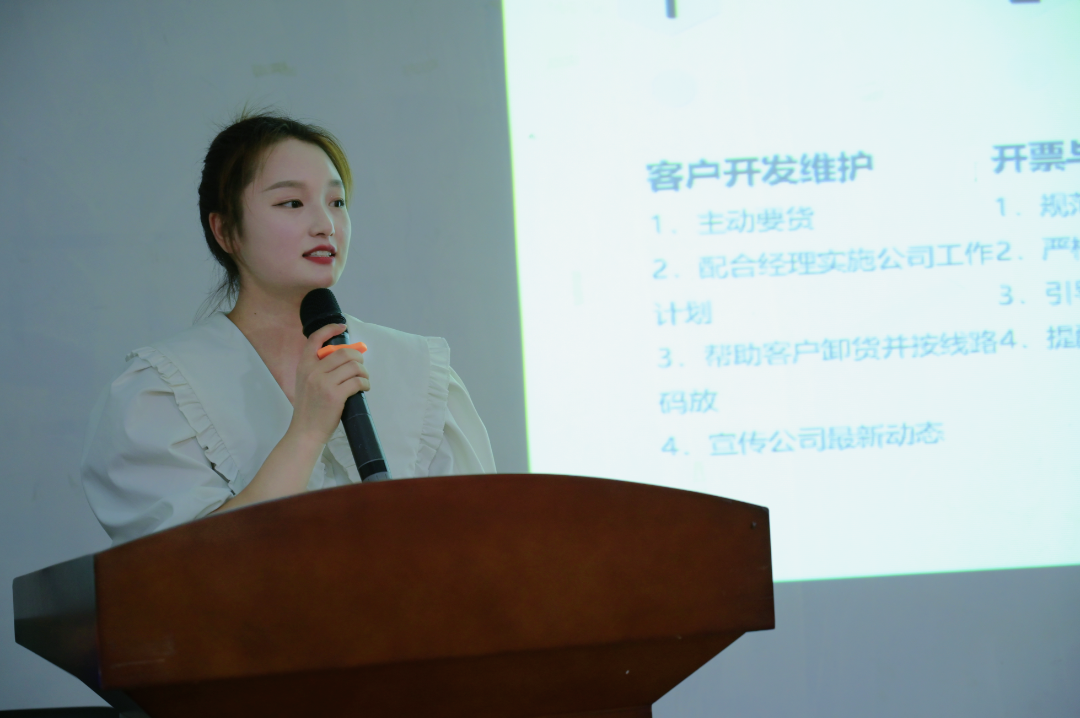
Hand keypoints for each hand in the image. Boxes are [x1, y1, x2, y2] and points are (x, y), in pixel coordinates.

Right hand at [288, 324, 369, 446]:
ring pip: (353, 366)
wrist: (305, 432)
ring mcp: (324, 383)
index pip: (315, 339)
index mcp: (304, 366)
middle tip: (361, 367)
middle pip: (343, 353)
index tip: (342, 327)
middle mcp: (312, 371)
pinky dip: (365, 383)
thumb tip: (343, 358)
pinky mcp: (335, 395)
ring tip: (363, 380)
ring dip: (363, 372)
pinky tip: (364, 388)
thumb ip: (318, 369)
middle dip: (358, 357)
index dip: (330, 329)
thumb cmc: (309, 409)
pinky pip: (358, 381)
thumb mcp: (306, 383)